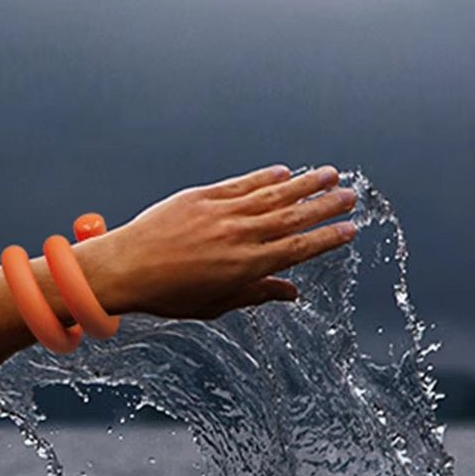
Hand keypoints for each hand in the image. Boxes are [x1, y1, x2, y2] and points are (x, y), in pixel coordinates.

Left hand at [77, 165, 356, 320]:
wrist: (123, 268)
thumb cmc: (164, 293)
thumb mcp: (212, 304)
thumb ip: (254, 295)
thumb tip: (291, 293)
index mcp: (244, 267)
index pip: (297, 250)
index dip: (327, 239)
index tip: (350, 230)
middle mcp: (239, 236)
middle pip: (293, 217)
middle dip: (326, 206)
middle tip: (351, 196)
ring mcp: (222, 213)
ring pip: (273, 194)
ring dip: (305, 183)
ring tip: (330, 174)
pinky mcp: (202, 197)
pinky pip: (242, 184)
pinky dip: (265, 176)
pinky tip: (284, 171)